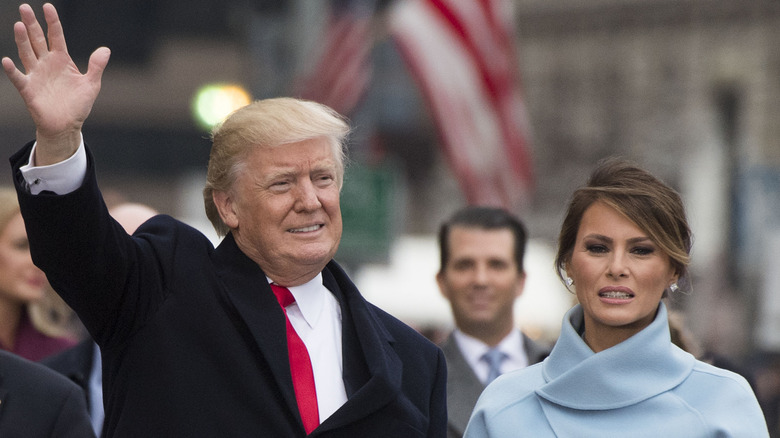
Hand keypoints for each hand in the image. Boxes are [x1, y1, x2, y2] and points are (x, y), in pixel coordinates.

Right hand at [1, 3, 109, 164]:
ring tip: (19, 25)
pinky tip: (6, 61)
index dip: (53, 22)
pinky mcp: (29, 89)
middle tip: (25, 8)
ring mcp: (36, 75)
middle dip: (32, 24)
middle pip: (37, 40)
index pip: (56, 36)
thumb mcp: (91, 84)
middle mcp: (46, 64)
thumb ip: (96, 66)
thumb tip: (106, 49)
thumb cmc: (78, 105)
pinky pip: (18, 78)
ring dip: (22, 40)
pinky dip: (12, 70)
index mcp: (62, 60)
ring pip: (27, 53)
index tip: (47, 7)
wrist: (67, 125)